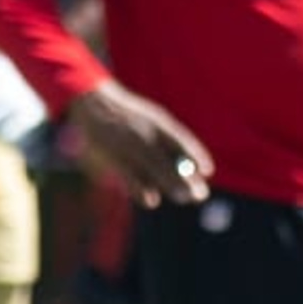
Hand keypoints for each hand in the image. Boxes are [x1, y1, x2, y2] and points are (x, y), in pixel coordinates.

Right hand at [68, 83, 211, 206]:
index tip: (207, 171)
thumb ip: (170, 138)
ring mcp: (128, 146)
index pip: (182, 141)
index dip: (196, 156)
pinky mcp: (112, 157)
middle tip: (200, 195)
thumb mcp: (153, 118)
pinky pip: (129, 176)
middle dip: (186, 180)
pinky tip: (151, 200)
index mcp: (158, 123)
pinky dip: (140, 190)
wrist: (95, 103)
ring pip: (152, 171)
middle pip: (169, 161)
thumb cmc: (130, 114)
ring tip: (183, 198)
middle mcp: (145, 135)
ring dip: (169, 186)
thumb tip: (190, 164)